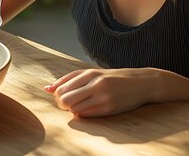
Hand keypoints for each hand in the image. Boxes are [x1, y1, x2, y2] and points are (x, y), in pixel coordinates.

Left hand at [44, 68, 159, 116]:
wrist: (141, 82)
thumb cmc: (113, 78)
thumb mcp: (92, 74)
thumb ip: (70, 80)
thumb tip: (47, 89)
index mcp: (90, 73)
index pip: (62, 87)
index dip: (57, 95)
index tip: (62, 95)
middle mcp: (95, 84)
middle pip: (65, 99)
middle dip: (62, 104)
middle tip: (68, 104)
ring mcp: (103, 97)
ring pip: (74, 109)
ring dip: (72, 110)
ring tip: (80, 105)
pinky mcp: (109, 109)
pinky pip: (87, 115)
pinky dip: (83, 114)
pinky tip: (89, 109)